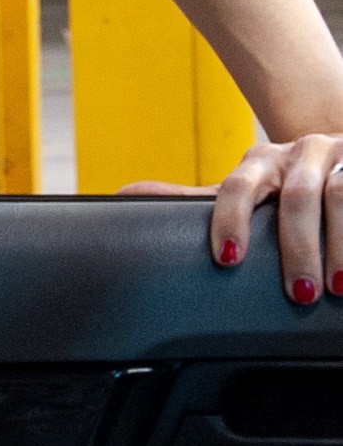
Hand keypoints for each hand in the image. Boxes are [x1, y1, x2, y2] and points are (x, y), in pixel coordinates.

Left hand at [122, 134, 342, 304]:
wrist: (342, 150)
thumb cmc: (287, 181)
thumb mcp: (244, 188)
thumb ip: (194, 199)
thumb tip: (124, 196)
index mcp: (259, 163)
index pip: (237, 187)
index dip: (230, 221)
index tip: (227, 259)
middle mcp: (300, 155)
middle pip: (298, 198)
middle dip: (298, 247)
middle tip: (297, 294)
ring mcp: (341, 158)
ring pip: (341, 196)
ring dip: (340, 244)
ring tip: (337, 288)